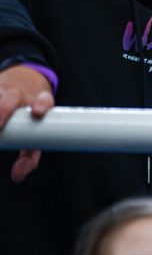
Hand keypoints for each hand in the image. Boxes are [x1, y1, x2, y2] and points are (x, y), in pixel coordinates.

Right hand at [0, 65, 54, 181]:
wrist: (25, 78)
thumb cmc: (31, 112)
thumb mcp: (36, 130)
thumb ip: (30, 154)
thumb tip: (18, 176)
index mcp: (40, 101)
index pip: (44, 99)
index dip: (42, 104)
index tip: (38, 111)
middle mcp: (21, 94)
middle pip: (12, 98)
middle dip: (4, 109)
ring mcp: (3, 90)